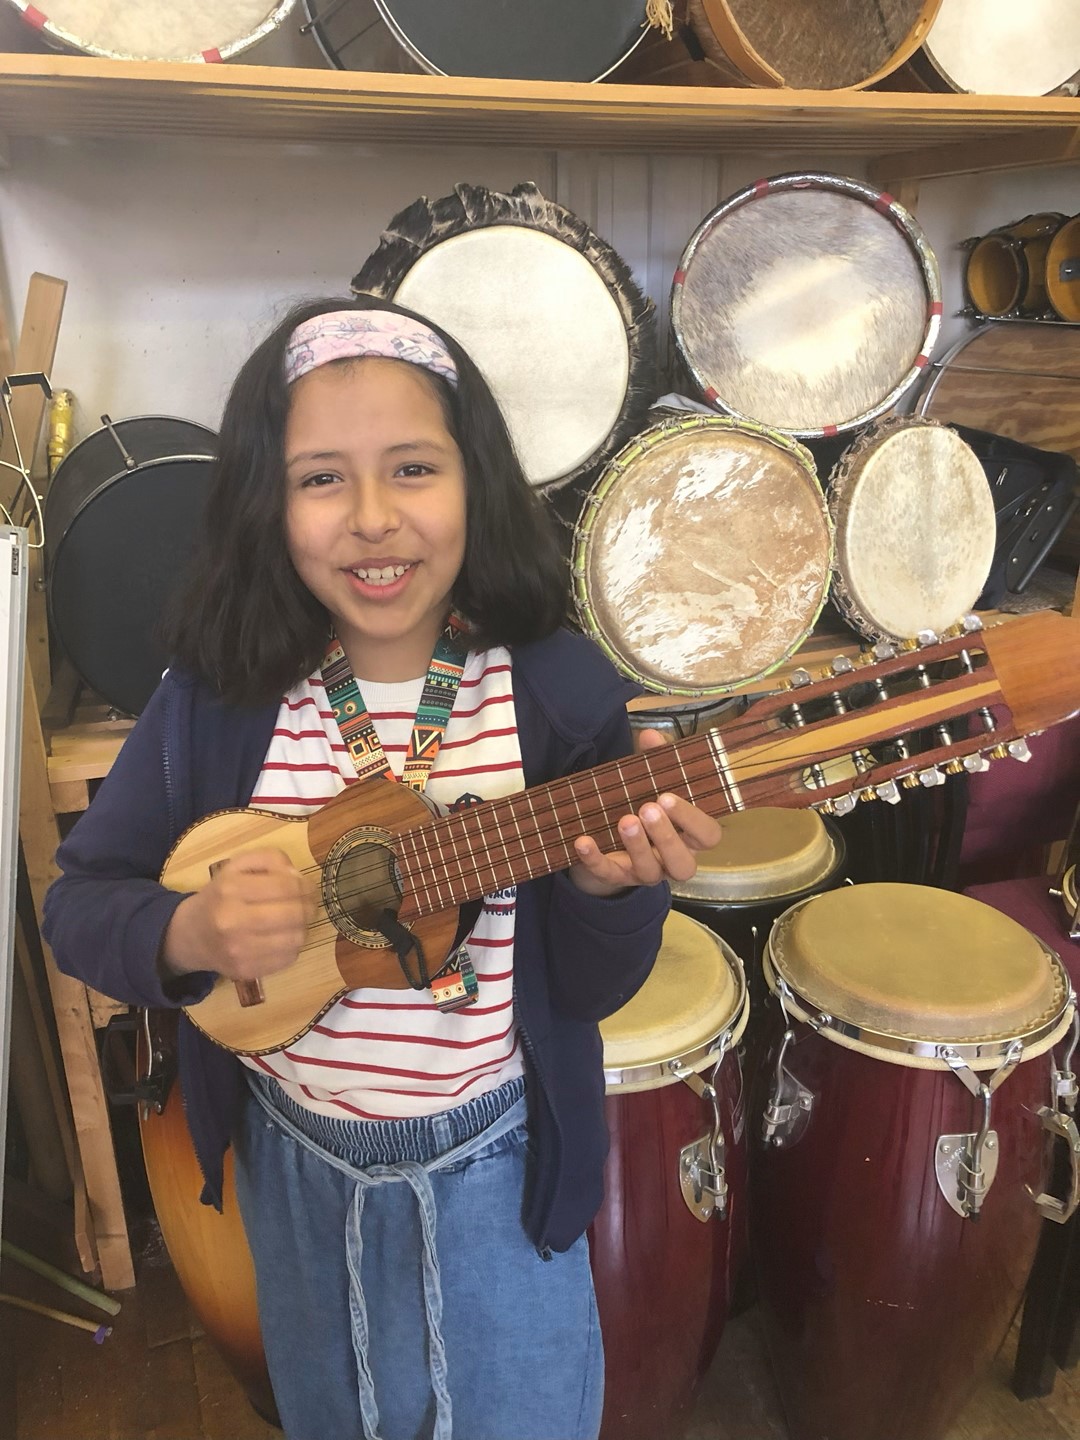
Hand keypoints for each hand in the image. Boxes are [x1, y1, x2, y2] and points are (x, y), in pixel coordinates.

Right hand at [162, 849, 314, 980]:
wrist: (191, 935)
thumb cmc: (220, 896)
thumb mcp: (237, 866)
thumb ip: (270, 859)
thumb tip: (298, 877)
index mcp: (230, 889)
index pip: (285, 886)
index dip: (305, 886)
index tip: (309, 887)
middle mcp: (232, 921)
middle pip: (294, 914)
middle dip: (309, 908)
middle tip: (309, 905)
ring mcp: (237, 950)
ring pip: (295, 939)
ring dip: (303, 928)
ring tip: (295, 922)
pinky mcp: (244, 970)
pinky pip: (287, 960)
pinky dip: (292, 947)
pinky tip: (282, 938)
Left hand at [568, 729, 722, 897]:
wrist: (612, 839)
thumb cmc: (644, 805)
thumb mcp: (653, 782)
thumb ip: (656, 759)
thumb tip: (650, 736)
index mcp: (690, 836)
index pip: (708, 835)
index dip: (692, 819)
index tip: (668, 796)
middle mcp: (673, 859)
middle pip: (683, 864)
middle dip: (666, 838)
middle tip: (648, 808)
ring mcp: (646, 872)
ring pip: (649, 872)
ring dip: (637, 846)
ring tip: (624, 820)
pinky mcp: (617, 877)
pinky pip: (608, 874)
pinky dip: (595, 859)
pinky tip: (583, 841)